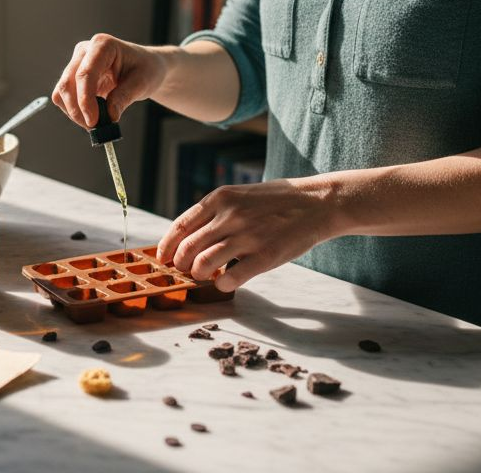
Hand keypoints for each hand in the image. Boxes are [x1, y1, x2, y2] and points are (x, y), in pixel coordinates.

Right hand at [51, 34, 166, 127]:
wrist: (145, 67)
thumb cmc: (146, 69)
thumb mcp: (142, 83)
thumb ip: (124, 97)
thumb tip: (110, 116)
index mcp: (102, 45)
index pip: (85, 74)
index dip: (85, 100)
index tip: (94, 121)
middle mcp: (85, 51)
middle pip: (67, 83)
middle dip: (78, 110)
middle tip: (95, 127)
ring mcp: (76, 63)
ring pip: (61, 92)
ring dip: (74, 112)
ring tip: (96, 123)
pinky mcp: (73, 76)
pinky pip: (63, 97)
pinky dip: (74, 111)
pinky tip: (91, 115)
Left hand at [156, 178, 339, 292]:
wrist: (317, 203)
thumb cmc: (276, 201)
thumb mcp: (239, 195)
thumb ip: (214, 213)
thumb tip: (188, 237)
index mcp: (220, 199)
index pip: (180, 227)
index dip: (167, 247)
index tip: (163, 258)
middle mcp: (230, 216)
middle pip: (187, 249)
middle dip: (181, 265)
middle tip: (186, 270)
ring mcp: (247, 236)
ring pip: (204, 264)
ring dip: (199, 275)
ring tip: (206, 276)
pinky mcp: (265, 256)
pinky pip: (230, 279)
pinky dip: (222, 285)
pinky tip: (226, 282)